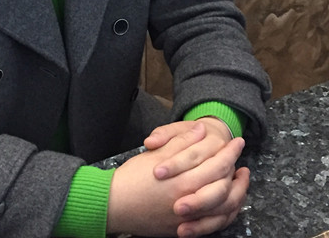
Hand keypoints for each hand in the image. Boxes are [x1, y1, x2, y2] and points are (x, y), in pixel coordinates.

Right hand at [107, 120, 247, 236]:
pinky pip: (215, 225)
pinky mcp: (185, 229)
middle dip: (236, 172)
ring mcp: (189, 219)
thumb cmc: (132, 178)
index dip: (230, 152)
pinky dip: (226, 214)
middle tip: (243, 160)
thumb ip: (181, 143)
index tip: (238, 142)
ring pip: (224, 209)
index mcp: (183, 179)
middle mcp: (190, 201)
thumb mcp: (156, 155)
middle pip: (224, 186)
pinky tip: (228, 203)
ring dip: (237, 194)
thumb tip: (202, 130)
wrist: (115, 205)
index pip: (217, 164)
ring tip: (241, 181)